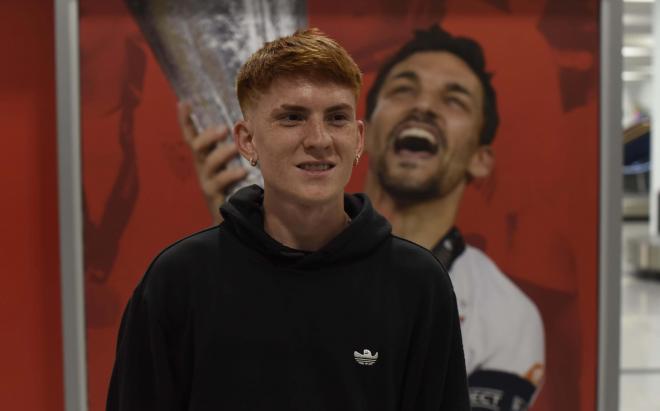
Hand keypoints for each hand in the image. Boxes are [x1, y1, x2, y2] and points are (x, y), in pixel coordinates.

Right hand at [178, 102, 247, 223]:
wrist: (229, 220)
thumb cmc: (234, 186)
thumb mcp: (230, 165)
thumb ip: (235, 147)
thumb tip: (249, 124)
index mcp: (205, 158)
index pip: (191, 137)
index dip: (185, 121)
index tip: (184, 103)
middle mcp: (202, 168)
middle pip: (198, 147)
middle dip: (209, 136)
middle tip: (224, 128)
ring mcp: (207, 182)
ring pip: (210, 164)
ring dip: (223, 154)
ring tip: (236, 148)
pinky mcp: (214, 196)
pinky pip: (220, 183)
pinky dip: (231, 175)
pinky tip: (242, 172)